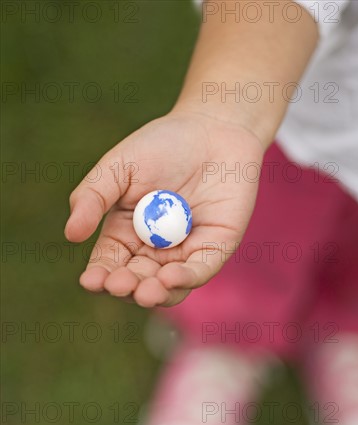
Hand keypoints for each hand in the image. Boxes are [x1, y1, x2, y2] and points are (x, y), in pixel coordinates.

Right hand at [64, 111, 263, 306]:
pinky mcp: (215, 248)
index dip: (99, 276)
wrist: (212, 128)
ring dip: (155, 293)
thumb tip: (71, 234)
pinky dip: (185, 278)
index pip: (109, 264)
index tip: (91, 281)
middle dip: (127, 287)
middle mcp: (154, 250)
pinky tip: (170, 277)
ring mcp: (185, 252)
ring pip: (168, 287)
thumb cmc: (161, 145)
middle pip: (137, 281)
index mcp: (125, 234)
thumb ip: (93, 197)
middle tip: (119, 284)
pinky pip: (200, 271)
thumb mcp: (118, 168)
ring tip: (144, 292)